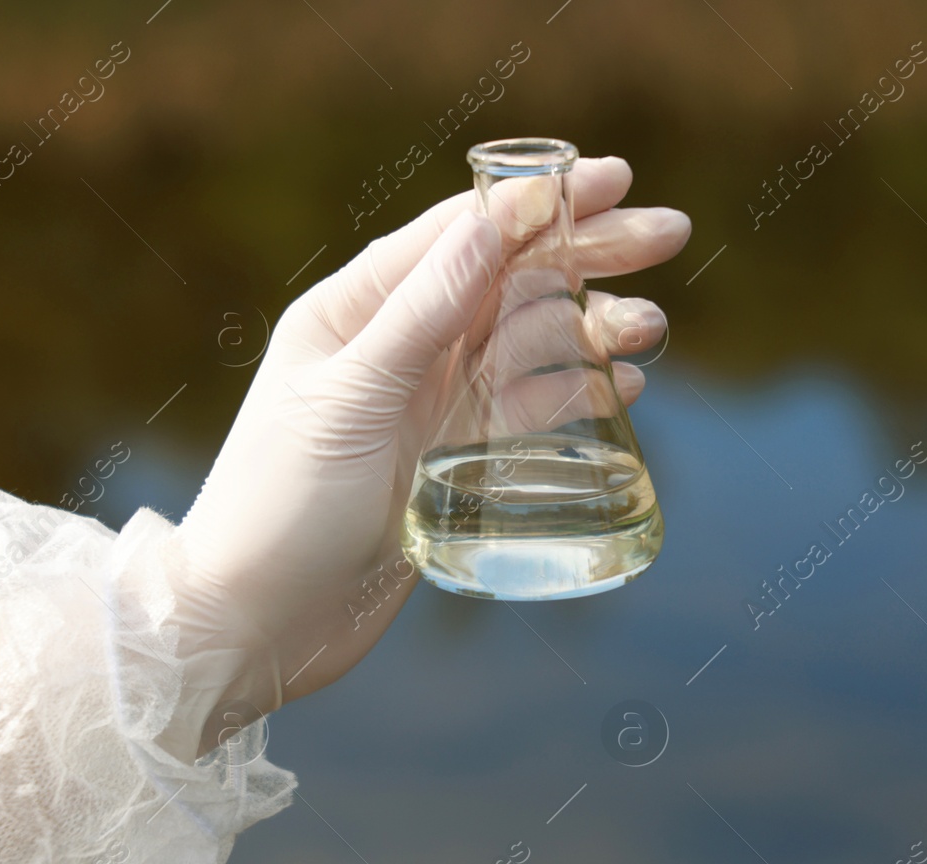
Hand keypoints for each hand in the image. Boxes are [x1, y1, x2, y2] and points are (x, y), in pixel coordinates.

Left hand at [174, 157, 690, 754]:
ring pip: (526, 348)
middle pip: (505, 283)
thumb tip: (492, 220)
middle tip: (669, 234)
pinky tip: (623, 385)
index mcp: (354, 312)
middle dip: (585, 254)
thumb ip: (424, 312)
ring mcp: (424, 408)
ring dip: (591, 329)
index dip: (536, 201)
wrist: (256, 623)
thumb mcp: (351, 398)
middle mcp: (393, 350)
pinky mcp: (448, 465)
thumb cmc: (279, 505)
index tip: (612, 178)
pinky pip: (525, 413)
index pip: (458, 235)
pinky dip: (575, 394)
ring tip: (652, 326)